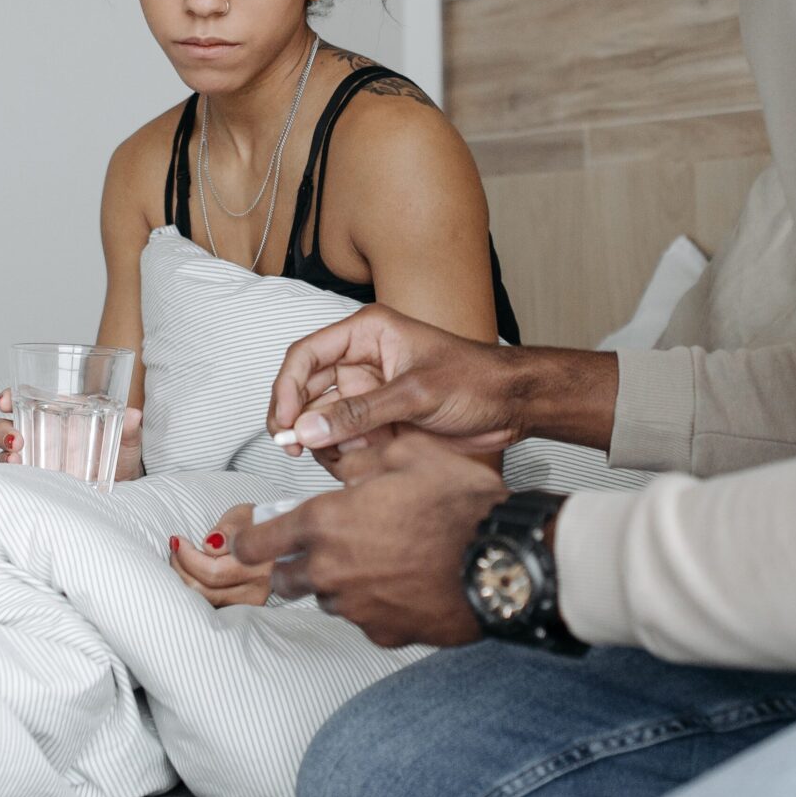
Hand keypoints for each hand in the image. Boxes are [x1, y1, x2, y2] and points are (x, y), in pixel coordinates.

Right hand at [0, 391, 144, 480]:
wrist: (124, 487)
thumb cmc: (121, 455)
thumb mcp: (127, 440)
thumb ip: (130, 428)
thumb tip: (134, 415)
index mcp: (59, 412)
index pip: (25, 397)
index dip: (9, 395)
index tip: (5, 400)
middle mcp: (42, 432)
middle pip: (6, 424)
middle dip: (2, 428)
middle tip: (16, 438)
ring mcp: (37, 456)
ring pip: (6, 449)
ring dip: (4, 451)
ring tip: (16, 458)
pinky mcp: (38, 478)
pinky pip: (16, 474)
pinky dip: (12, 473)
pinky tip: (20, 473)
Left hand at [168, 503, 269, 607]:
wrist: (272, 540)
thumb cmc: (252, 525)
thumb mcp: (242, 516)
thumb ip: (228, 529)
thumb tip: (211, 544)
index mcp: (260, 564)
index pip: (214, 571)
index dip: (188, 557)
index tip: (178, 540)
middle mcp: (258, 588)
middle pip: (207, 589)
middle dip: (182, 568)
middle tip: (175, 547)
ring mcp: (251, 603)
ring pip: (207, 601)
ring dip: (185, 579)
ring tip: (179, 558)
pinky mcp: (244, 609)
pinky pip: (211, 606)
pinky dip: (194, 590)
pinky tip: (189, 572)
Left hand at [236, 431, 509, 647]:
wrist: (502, 559)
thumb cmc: (458, 504)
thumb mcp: (406, 455)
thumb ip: (360, 458)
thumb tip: (344, 464)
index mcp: (325, 524)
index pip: (256, 544)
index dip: (249, 539)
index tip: (252, 538)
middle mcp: (331, 571)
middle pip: (284, 580)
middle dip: (295, 564)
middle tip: (325, 545)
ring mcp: (357, 608)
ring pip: (328, 599)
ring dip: (339, 583)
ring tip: (379, 560)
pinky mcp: (385, 633)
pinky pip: (366, 619)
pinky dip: (376, 605)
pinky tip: (403, 584)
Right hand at [270, 305, 524, 456]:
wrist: (512, 406)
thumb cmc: (476, 380)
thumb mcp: (416, 393)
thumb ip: (360, 412)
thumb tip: (308, 429)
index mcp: (367, 333)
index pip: (306, 355)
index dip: (286, 388)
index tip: (282, 422)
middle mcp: (362, 361)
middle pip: (306, 390)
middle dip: (298, 421)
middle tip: (294, 449)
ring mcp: (370, 393)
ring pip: (323, 420)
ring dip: (325, 442)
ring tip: (346, 458)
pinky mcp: (380, 421)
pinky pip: (345, 439)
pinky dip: (345, 454)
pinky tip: (362, 463)